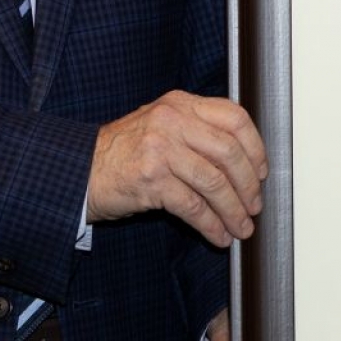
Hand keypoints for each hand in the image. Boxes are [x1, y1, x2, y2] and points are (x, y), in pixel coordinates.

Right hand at [90, 90, 266, 249]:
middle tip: (254, 206)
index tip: (262, 171)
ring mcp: (160, 149)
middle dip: (249, 185)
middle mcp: (172, 121)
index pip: (235, 118)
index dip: (256, 148)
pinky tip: (218, 235)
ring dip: (233, 210)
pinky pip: (193, 206)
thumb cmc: (123, 152)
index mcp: (181, 105)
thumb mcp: (161, 127)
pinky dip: (211, 225)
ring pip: (214, 182)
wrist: (78, 170)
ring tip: (241, 227)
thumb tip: (244, 165)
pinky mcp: (150, 179)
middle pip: (230, 152)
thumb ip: (198, 133)